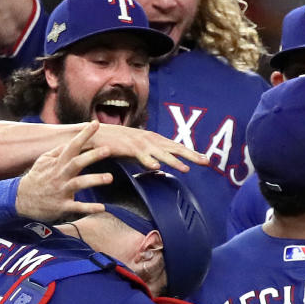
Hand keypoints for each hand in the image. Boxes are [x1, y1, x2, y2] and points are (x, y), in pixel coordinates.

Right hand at [16, 122, 112, 221]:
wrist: (20, 200)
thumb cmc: (36, 179)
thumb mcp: (43, 161)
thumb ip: (58, 151)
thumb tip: (72, 141)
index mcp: (57, 163)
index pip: (72, 145)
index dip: (84, 135)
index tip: (95, 124)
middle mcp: (60, 175)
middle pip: (77, 163)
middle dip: (92, 156)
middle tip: (108, 150)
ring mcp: (61, 190)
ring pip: (79, 183)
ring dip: (94, 180)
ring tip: (110, 177)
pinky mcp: (61, 206)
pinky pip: (77, 207)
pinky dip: (89, 207)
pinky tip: (102, 207)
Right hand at [87, 122, 205, 172]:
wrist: (98, 134)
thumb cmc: (118, 143)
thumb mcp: (137, 151)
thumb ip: (149, 157)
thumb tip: (159, 167)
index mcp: (154, 140)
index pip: (176, 147)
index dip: (191, 153)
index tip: (205, 160)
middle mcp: (150, 140)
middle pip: (174, 148)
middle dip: (191, 155)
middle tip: (205, 162)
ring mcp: (140, 143)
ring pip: (161, 153)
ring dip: (173, 161)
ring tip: (185, 169)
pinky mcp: (128, 147)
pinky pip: (140, 156)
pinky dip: (148, 161)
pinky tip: (156, 167)